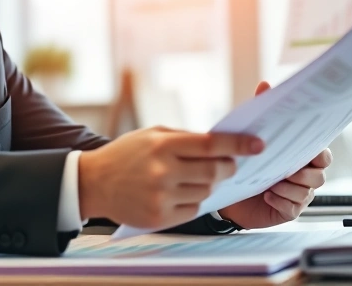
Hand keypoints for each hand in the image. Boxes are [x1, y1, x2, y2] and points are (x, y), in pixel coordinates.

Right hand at [78, 126, 264, 229]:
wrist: (94, 182)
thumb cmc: (126, 154)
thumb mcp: (152, 134)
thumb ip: (184, 138)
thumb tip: (220, 143)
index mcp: (163, 145)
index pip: (211, 144)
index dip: (238, 144)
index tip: (258, 144)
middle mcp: (163, 171)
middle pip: (214, 170)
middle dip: (228, 167)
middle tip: (229, 164)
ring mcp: (161, 196)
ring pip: (206, 191)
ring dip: (208, 183)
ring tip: (194, 177)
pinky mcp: (159, 217)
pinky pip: (194, 208)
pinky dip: (194, 200)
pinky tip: (181, 192)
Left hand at [217, 81, 331, 228]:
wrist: (230, 192)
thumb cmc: (247, 160)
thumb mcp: (252, 133)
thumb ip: (263, 109)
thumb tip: (265, 85)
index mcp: (302, 157)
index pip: (323, 155)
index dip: (319, 154)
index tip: (307, 152)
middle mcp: (305, 176)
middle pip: (319, 175)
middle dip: (303, 173)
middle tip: (285, 169)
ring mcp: (299, 194)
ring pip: (307, 191)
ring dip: (289, 187)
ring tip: (270, 182)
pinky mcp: (290, 211)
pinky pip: (294, 207)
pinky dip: (281, 200)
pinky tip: (267, 195)